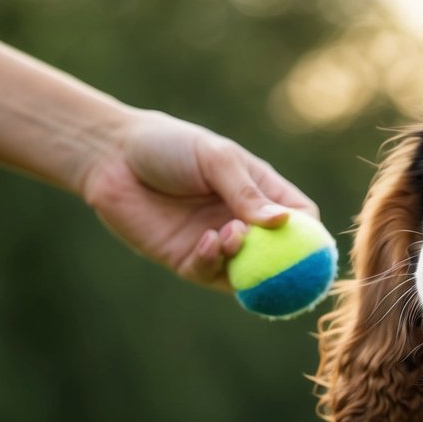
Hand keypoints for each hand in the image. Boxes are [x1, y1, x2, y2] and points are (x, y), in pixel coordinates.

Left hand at [80, 109, 319, 290]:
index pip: (301, 221)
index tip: (310, 243)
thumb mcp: (214, 159)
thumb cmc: (168, 146)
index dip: (311, 236)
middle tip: (279, 260)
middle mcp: (244, 222)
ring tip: (230, 234)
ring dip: (245, 260)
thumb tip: (283, 222)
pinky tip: (207, 243)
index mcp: (260, 192)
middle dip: (283, 263)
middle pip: (281, 256)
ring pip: (247, 273)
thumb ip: (245, 191)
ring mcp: (218, 244)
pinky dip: (214, 263)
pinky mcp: (188, 260)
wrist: (112, 157)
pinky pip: (210, 275)